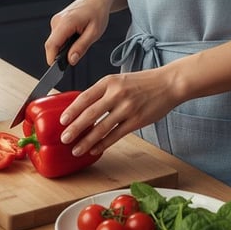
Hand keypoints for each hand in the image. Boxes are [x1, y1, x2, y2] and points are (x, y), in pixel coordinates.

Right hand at [46, 0, 124, 65]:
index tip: (57, 71)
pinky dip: (64, 42)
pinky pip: (57, 37)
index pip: (51, 45)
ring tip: (80, 41)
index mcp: (66, 22)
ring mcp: (56, 20)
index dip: (52, 59)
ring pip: (54, 42)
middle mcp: (57, 20)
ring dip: (63, 47)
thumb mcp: (94, 33)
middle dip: (60, 55)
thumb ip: (81, 47)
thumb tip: (70, 60)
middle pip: (52, 45)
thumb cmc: (97, 13)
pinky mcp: (57, 21)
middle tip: (75, 57)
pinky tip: (76, 37)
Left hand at [57, 68, 178, 155]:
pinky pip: (116, 135)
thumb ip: (103, 92)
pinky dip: (103, 144)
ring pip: (101, 128)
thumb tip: (84, 108)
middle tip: (64, 138)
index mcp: (109, 81)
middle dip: (74, 128)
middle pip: (90, 114)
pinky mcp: (136, 121)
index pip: (85, 97)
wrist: (168, 84)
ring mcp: (127, 108)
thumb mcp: (119, 80)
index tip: (62, 121)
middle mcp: (117, 94)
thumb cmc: (143, 82)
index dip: (72, 110)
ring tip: (75, 149)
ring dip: (86, 141)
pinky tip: (95, 150)